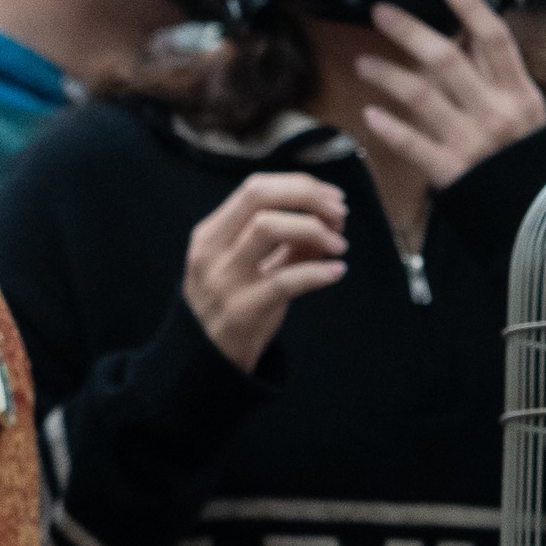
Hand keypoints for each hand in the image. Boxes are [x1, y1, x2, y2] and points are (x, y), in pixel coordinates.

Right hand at [182, 171, 348, 367]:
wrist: (205, 359)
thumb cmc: (232, 305)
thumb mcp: (247, 266)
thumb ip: (285, 242)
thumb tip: (330, 219)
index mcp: (212, 233)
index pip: (256, 187)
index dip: (301, 186)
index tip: (332, 199)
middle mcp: (212, 250)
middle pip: (260, 196)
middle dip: (308, 197)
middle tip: (340, 215)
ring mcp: (224, 279)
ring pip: (268, 227)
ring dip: (313, 230)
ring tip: (339, 246)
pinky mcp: (242, 310)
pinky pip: (286, 280)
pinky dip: (318, 272)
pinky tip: (336, 272)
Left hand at [355, 0, 545, 190]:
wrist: (536, 215)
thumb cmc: (527, 157)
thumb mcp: (527, 110)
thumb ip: (498, 73)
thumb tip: (468, 30)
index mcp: (518, 93)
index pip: (494, 38)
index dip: (469, 6)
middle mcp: (495, 112)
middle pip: (447, 60)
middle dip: (409, 32)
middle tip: (380, 12)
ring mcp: (471, 142)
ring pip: (421, 98)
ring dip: (388, 75)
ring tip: (362, 63)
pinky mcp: (451, 172)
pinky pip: (413, 145)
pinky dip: (390, 129)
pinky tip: (369, 114)